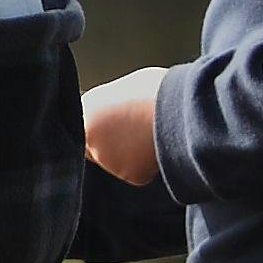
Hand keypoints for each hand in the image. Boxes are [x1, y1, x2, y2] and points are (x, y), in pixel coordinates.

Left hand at [81, 67, 167, 185]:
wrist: (179, 107)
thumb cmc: (157, 90)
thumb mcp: (124, 88)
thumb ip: (109, 106)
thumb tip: (113, 115)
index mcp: (87, 109)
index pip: (83, 127)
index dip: (99, 128)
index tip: (111, 127)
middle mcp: (91, 136)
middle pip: (94, 149)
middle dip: (109, 145)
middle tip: (133, 131)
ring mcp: (108, 158)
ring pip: (116, 163)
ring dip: (128, 155)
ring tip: (149, 135)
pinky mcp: (128, 174)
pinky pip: (135, 173)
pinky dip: (145, 165)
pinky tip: (155, 147)